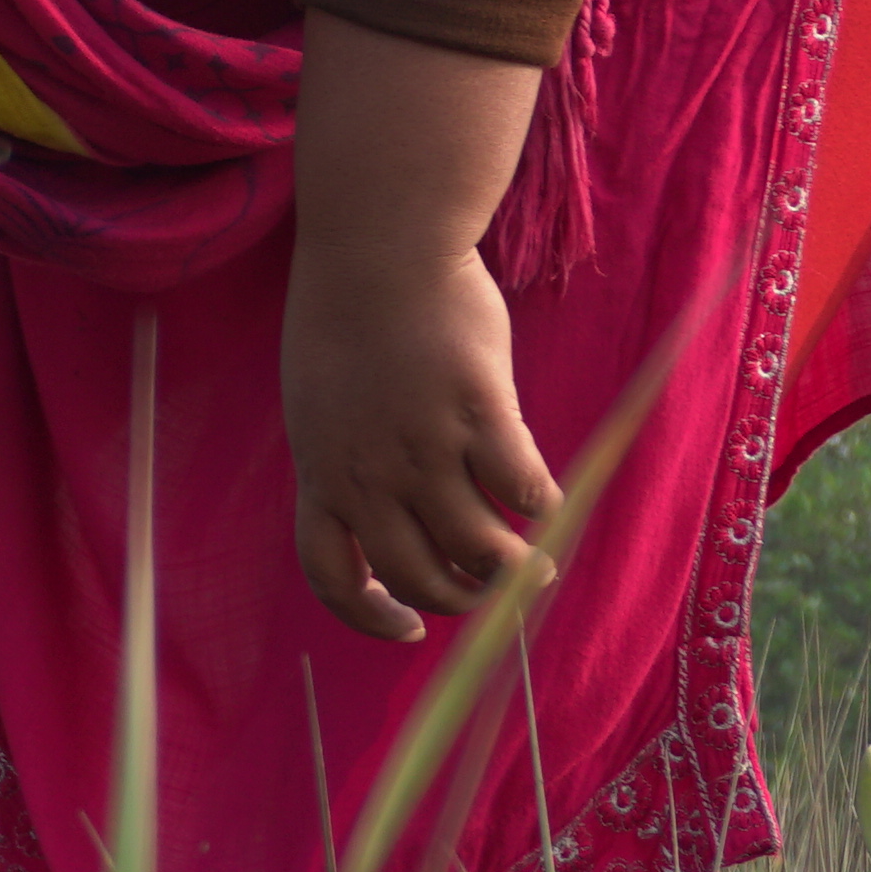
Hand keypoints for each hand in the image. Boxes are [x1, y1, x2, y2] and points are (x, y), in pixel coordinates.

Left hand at [284, 242, 558, 643]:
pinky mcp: (478, 412)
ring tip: (536, 568)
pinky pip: (522, 488)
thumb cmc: (349, 312)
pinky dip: (542, 508)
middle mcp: (368, 472)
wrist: (379, 243)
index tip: (409, 628)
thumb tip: (389, 511)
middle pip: (418, 575)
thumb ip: (346, 456)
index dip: (370, 616)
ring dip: (513, 570)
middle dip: (461, 601)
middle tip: (494, 593)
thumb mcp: (320, 399)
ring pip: (477, 547)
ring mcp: (423, 445)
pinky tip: (550, 503)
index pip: (330, 576)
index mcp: (321, 471)